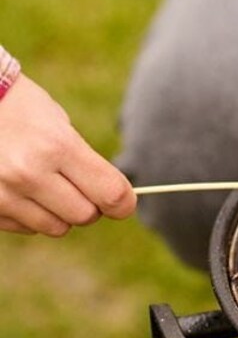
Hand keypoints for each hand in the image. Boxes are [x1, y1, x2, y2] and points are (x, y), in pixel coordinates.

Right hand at [0, 76, 135, 236]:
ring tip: (49, 186)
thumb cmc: (22, 110)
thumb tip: (112, 200)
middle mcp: (30, 174)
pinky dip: (32, 216)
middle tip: (82, 188)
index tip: (125, 203)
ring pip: (56, 227)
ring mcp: (4, 194)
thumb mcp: (60, 126)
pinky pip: (26, 227)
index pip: (110, 192)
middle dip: (91, 206)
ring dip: (61, 213)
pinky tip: (23, 190)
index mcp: (57, 146)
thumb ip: (83, 162)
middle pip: (85, 216)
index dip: (124, 203)